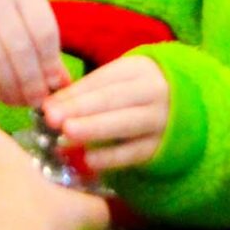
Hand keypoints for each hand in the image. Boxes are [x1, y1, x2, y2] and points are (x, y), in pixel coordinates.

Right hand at [0, 0, 66, 107]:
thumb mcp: (29, 16)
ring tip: (21, 101)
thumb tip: (62, 85)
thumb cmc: (7, 8)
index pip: (43, 31)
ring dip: (11, 86)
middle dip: (31, 80)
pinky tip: (4, 94)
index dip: (50, 63)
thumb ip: (46, 48)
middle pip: (19, 46)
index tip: (55, 86)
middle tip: (38, 100)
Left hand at [42, 55, 171, 171]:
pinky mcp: (161, 147)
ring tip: (67, 134)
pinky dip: (111, 157)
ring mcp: (160, 120)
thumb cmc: (133, 95)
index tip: (47, 106)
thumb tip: (50, 106)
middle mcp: (153, 92)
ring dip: (94, 129)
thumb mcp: (117, 83)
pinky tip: (88, 159)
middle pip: (113, 99)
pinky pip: (134, 152)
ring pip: (125, 124)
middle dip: (81, 108)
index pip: (102, 80)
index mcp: (138, 70)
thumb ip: (86, 92)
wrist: (181, 112)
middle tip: (52, 119)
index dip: (74, 93)